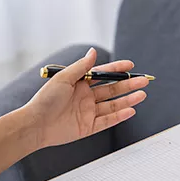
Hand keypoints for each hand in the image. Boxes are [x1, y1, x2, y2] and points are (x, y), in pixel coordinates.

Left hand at [26, 47, 148, 148]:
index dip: (117, 70)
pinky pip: (108, 121)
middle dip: (128, 85)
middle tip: (143, 81)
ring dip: (128, 100)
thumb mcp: (63, 78)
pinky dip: (120, 116)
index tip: (130, 66)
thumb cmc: (45, 100)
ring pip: (113, 105)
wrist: (36, 124)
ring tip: (142, 94)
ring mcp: (89, 113)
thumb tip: (93, 53)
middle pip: (112, 90)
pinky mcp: (89, 127)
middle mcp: (86, 97)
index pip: (103, 75)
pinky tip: (131, 110)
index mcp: (79, 84)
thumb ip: (81, 67)